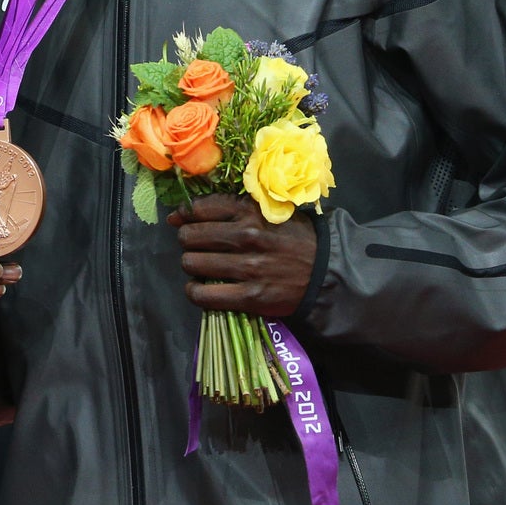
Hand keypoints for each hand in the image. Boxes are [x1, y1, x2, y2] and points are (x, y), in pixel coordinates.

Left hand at [171, 193, 317, 316]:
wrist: (327, 272)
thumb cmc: (293, 238)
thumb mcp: (267, 211)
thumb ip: (227, 208)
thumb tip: (178, 214)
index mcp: (250, 211)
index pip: (198, 209)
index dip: (184, 216)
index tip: (182, 221)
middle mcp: (246, 236)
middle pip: (189, 237)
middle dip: (188, 242)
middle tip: (198, 248)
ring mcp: (248, 268)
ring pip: (192, 263)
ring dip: (192, 266)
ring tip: (202, 268)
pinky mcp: (251, 296)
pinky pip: (203, 295)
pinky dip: (195, 292)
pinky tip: (201, 289)